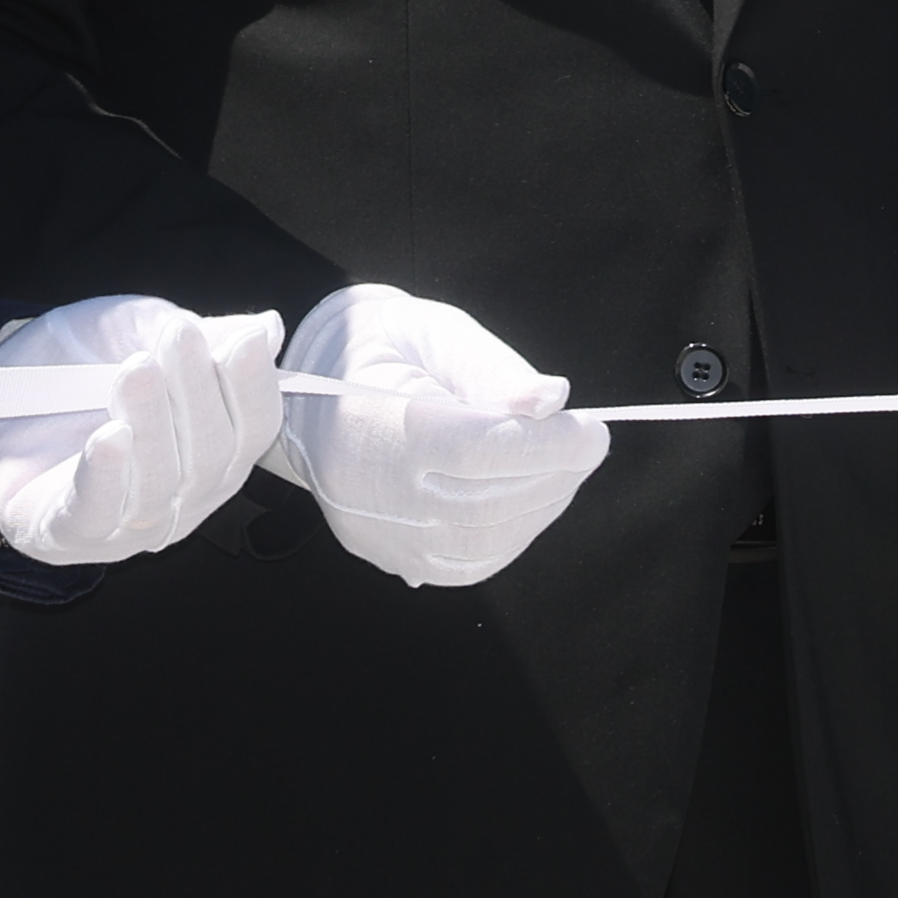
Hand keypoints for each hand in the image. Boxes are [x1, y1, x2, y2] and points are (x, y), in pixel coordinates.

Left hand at [0, 295, 286, 567]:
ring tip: (136, 369)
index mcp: (214, 452)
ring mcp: (129, 525)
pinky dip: (105, 476)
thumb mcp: (138, 334)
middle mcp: (183, 497)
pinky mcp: (68, 536)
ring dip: (152, 422)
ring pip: (159, 484)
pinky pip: (95, 513)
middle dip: (199, 392)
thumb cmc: (77, 367)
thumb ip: (202, 336)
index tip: (241, 341)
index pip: (254, 429)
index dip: (253, 387)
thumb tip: (268, 328)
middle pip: (213, 456)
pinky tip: (109, 437)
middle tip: (179, 337)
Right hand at [270, 285, 605, 587]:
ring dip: (541, 508)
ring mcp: (375, 532)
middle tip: (586, 443)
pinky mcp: (384, 554)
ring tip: (562, 466)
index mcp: (374, 427)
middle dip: (555, 475)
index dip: (547, 446)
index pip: (477, 452)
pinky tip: (528, 498)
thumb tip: (552, 400)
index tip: (593, 430)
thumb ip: (491, 366)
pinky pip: (463, 565)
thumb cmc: (378, 349)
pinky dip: (512, 536)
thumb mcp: (430, 332)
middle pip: (484, 504)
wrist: (304, 396)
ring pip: (480, 545)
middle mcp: (369, 492)